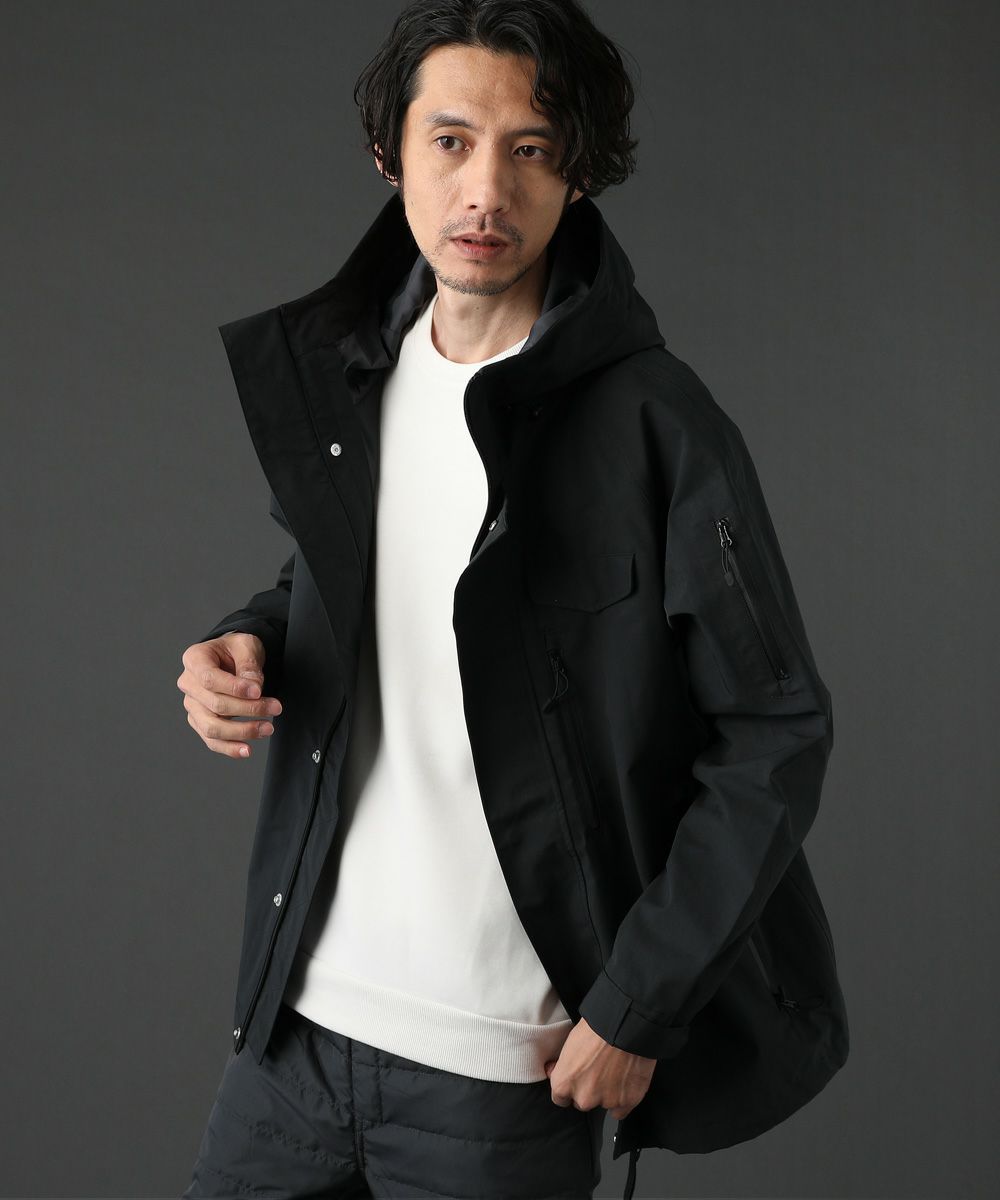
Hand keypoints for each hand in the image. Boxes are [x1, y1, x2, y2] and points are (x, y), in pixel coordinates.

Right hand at [177, 632, 282, 757]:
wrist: (232, 657)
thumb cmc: (236, 649)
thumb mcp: (246, 646)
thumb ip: (248, 665)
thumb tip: (253, 689)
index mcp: (194, 659)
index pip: (209, 679)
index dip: (234, 688)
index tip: (258, 691)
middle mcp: (188, 684)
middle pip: (214, 705)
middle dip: (248, 709)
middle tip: (275, 707)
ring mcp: (193, 705)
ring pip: (211, 727)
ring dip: (241, 732)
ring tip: (267, 728)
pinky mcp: (200, 721)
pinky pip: (212, 740)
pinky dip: (229, 748)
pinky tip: (247, 749)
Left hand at [543, 1017, 655, 1118]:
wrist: (625, 1026)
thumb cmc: (596, 1029)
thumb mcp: (569, 1043)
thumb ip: (562, 1065)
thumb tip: (554, 1071)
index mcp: (564, 1084)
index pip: (560, 1098)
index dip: (569, 1087)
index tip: (575, 1080)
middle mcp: (583, 1097)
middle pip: (582, 1102)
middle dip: (588, 1090)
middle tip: (598, 1070)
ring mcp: (605, 1102)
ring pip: (603, 1104)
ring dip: (607, 1093)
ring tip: (614, 1070)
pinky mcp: (626, 1102)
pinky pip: (620, 1110)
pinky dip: (622, 1100)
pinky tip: (624, 1083)